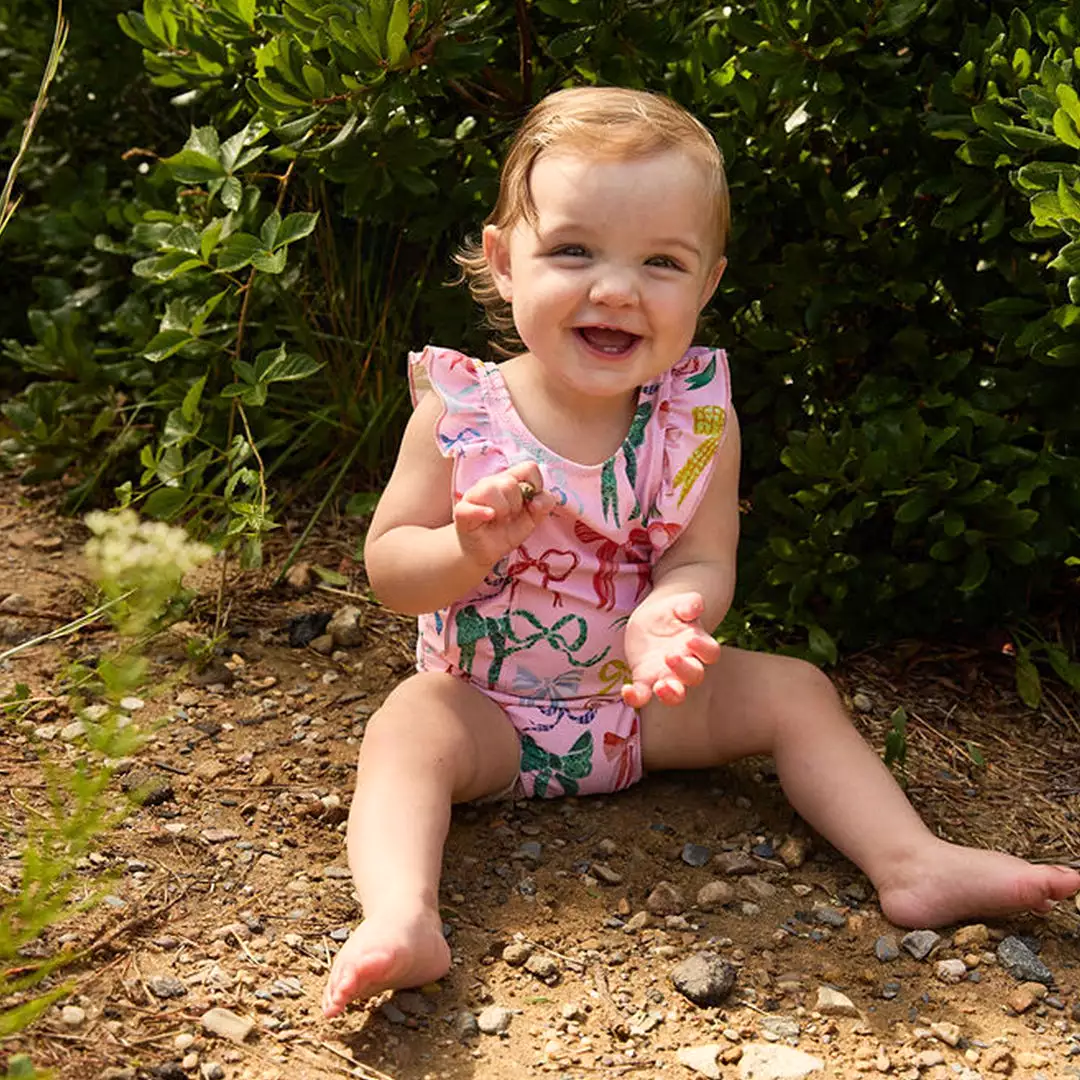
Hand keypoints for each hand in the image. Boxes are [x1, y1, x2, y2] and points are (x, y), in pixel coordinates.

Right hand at [454, 461, 555, 569]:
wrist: (484, 551)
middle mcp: (492, 483)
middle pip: (510, 482)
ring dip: (502, 510)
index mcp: (510, 481)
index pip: (528, 468)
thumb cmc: (507, 530)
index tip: (531, 504)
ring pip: (491, 490)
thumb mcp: (533, 518)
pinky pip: (470, 507)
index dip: (536, 485)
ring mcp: (475, 495)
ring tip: (499, 520)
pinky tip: (489, 517)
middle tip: (510, 516)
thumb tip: (537, 501)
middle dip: (517, 505)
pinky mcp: (462, 511)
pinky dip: (481, 511)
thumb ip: (545, 504)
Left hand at [621, 591, 720, 707]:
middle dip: (685, 670)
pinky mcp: (644, 679)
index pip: (710, 653)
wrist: (650, 620)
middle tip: (670, 656)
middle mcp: (686, 664)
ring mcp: (665, 674)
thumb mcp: (678, 603)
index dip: (703, 649)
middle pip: (695, 676)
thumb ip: (690, 603)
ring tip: (659, 686)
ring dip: (670, 694)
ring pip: (675, 694)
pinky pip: (643, 694)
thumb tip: (693, 608)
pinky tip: (626, 690)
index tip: (690, 639)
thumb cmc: (671, 612)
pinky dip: (636, 697)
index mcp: (698, 645)